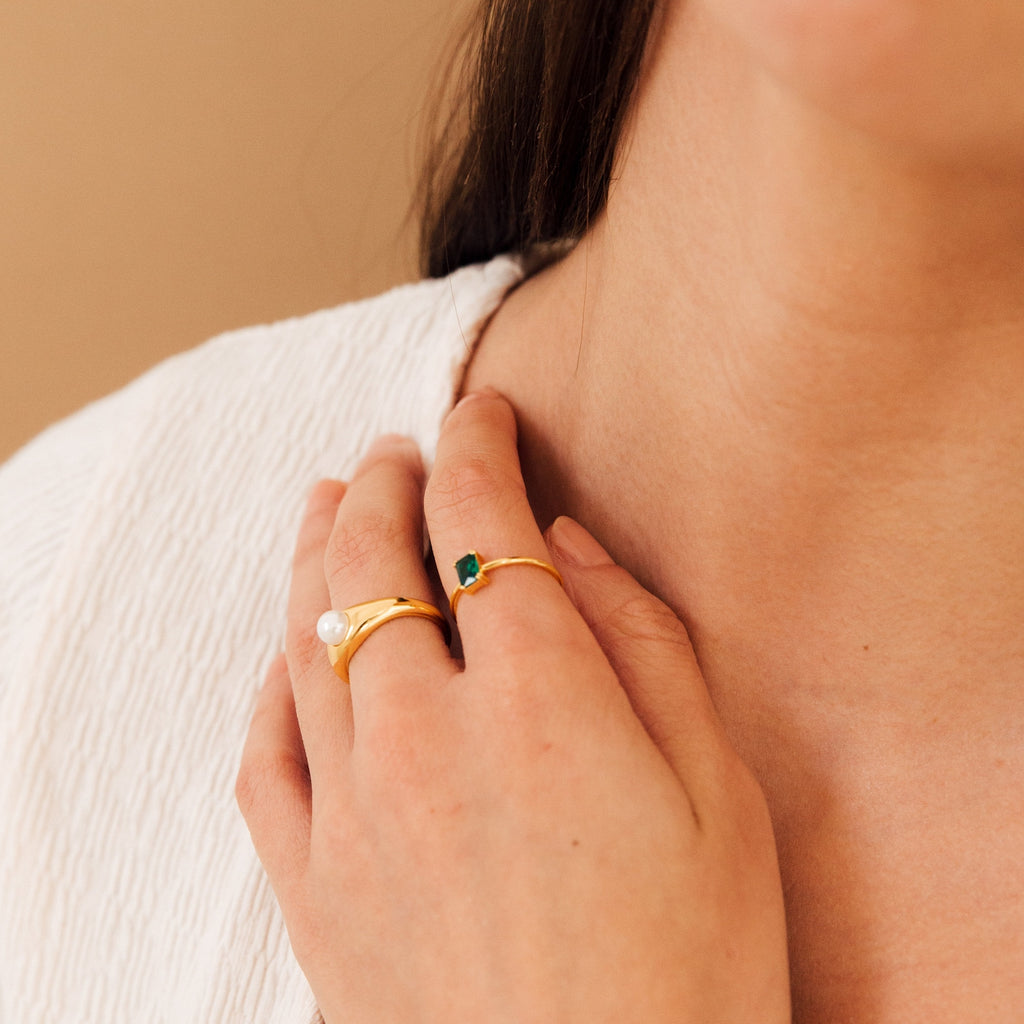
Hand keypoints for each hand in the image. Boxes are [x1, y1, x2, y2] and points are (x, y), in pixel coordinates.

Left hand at [237, 391, 789, 1022]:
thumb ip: (644, 646)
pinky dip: (270, 682)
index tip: (484, 410)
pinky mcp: (314, 889)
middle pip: (378, 560)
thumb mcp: (719, 794)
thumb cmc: (688, 975)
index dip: (482, 448)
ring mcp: (355, 813)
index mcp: (540, 703)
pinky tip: (284, 652)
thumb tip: (568, 549)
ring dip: (318, 552)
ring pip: (308, 638)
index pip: (484, 525)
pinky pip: (265, 753)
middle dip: (389, 482)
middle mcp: (428, 738)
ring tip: (329, 500)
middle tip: (399, 446)